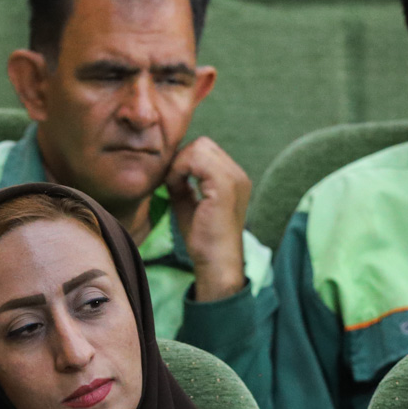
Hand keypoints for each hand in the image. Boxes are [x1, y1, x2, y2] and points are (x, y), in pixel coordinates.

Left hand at [164, 136, 249, 302]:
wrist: (216, 263)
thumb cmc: (203, 240)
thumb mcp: (189, 204)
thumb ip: (182, 184)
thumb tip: (169, 169)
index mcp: (233, 179)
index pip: (206, 151)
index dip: (184, 161)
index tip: (171, 182)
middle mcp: (238, 175)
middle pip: (203, 144)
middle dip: (182, 159)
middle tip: (171, 182)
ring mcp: (234, 178)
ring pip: (200, 147)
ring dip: (180, 163)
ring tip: (173, 185)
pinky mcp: (224, 186)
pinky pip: (197, 158)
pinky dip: (180, 169)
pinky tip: (175, 187)